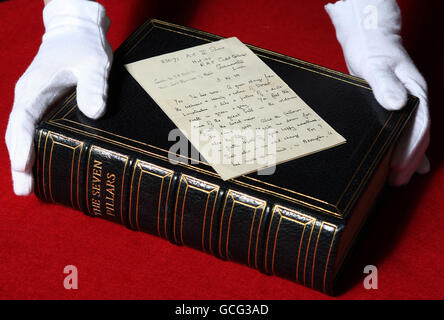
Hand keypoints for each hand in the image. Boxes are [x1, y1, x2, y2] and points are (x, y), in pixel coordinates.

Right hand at [5, 0, 112, 194]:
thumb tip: (94, 112)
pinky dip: (35, 148)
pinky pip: (35, 130)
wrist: (76, 33)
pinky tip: (44, 165)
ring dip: (25, 160)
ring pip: (25, 135)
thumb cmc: (83, 46)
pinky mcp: (45, 106)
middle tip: (24, 190)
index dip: (22, 145)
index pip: (22, 121)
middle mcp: (29, 99)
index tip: (23, 166)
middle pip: (18, 134)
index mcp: (34, 89)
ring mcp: (35, 103)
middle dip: (20, 162)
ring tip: (29, 187)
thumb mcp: (93, 62)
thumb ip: (94, 85)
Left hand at [325, 0, 429, 185]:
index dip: (411, 149)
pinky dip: (406, 147)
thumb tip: (397, 104)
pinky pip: (404, 131)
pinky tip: (405, 164)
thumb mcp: (375, 65)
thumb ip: (385, 83)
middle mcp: (413, 101)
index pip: (418, 125)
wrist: (369, 40)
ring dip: (408, 158)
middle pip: (418, 135)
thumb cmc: (372, 50)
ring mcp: (405, 105)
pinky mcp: (394, 107)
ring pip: (412, 136)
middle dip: (409, 160)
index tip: (399, 167)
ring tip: (399, 179)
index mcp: (414, 92)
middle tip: (396, 182)